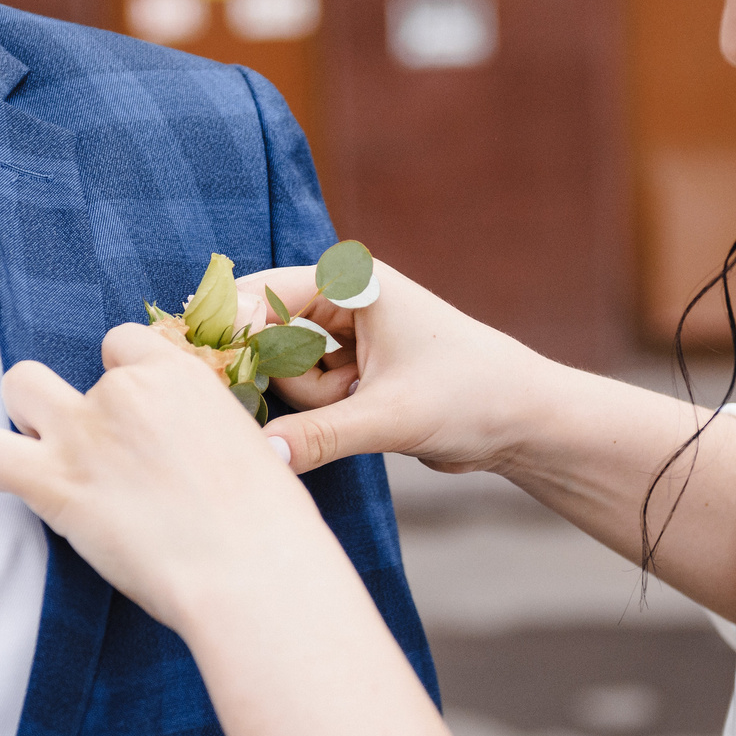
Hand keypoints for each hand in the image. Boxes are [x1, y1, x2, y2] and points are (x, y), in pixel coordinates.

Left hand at [0, 324, 343, 639]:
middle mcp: (125, 391)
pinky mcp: (55, 485)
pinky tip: (25, 487)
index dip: (122, 380)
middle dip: (67, 400)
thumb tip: (186, 443)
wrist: (250, 571)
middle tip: (90, 447)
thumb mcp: (246, 443)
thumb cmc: (267, 525)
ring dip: (27, 421)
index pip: (122, 343)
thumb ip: (199, 426)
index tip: (133, 420)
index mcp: (177, 375)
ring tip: (51, 461)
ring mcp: (84, 433)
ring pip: (18, 387)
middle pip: (64, 363)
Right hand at [233, 260, 562, 479]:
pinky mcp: (349, 371)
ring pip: (284, 370)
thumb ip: (321, 436)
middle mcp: (343, 299)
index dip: (233, 331)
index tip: (212, 372)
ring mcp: (344, 337)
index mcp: (353, 280)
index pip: (262, 293)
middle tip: (306, 398)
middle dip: (275, 372)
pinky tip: (359, 416)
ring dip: (311, 400)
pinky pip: (305, 392)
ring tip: (362, 405)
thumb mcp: (390, 417)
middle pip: (264, 333)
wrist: (523, 421)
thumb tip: (262, 454)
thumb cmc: (471, 396)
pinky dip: (320, 412)